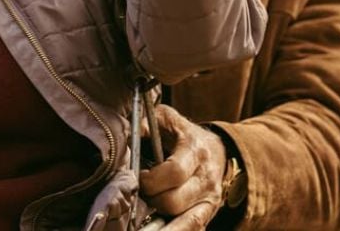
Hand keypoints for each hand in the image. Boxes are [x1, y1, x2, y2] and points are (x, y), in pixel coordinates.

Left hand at [139, 103, 228, 229]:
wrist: (216, 149)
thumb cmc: (183, 134)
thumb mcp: (166, 119)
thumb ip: (145, 125)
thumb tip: (123, 136)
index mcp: (195, 151)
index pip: (174, 172)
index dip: (150, 180)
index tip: (137, 178)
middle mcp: (206, 178)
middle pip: (175, 202)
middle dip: (151, 201)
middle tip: (140, 195)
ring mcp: (210, 199)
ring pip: (187, 223)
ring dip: (161, 226)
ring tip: (141, 226)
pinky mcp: (209, 213)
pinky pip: (194, 230)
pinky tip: (158, 230)